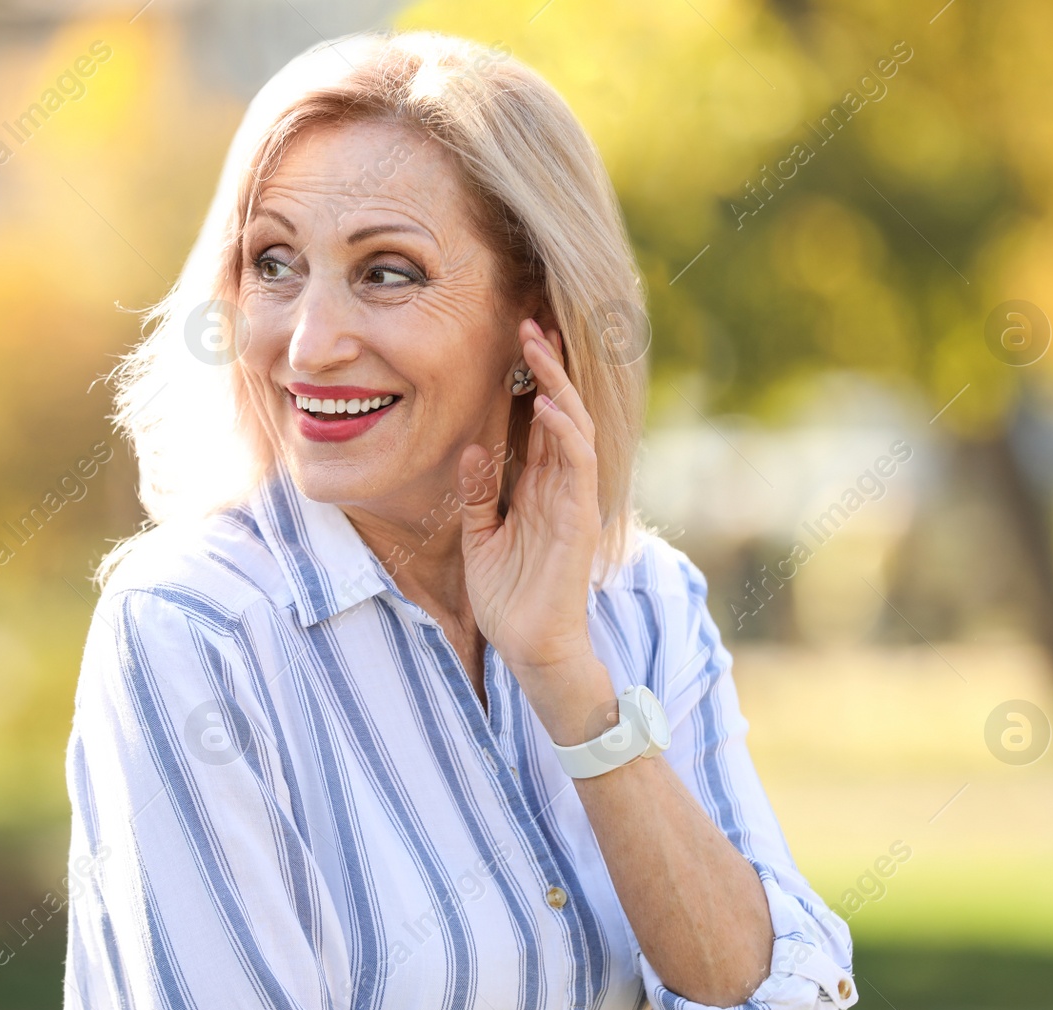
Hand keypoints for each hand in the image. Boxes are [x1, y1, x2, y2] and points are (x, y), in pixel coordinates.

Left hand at [458, 318, 602, 679]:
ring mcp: (573, 497)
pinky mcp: (578, 516)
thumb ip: (481, 493)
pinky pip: (576, 462)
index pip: (539, 420)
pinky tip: (545, 403)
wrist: (531, 646)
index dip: (532, 379)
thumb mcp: (482, 536)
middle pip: (559, 410)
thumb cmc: (509, 597)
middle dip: (547, 365)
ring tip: (536, 344)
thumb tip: (473, 448)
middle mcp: (560, 484)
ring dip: (556, 382)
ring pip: (571, 425)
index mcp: (538, 486)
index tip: (518, 338)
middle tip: (530, 321)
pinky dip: (564, 430)